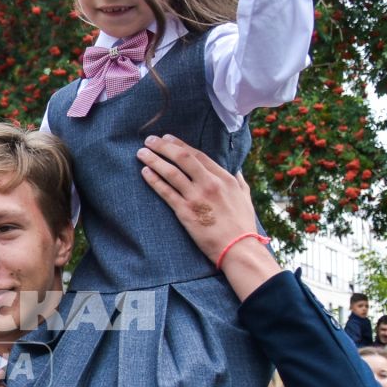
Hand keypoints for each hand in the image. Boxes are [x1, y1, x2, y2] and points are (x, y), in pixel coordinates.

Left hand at [135, 135, 271, 282]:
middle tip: (149, 140)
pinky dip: (154, 180)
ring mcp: (197, 197)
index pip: (198, 155)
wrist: (238, 247)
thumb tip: (237, 170)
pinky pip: (166, 192)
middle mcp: (210, 183)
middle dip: (163, 146)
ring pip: (171, 172)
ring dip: (154, 160)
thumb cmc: (242, 224)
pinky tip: (144, 172)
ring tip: (141, 153)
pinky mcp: (185, 212)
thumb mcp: (245, 197)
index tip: (167, 138)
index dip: (180, 145)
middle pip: (183, 158)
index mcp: (224, 178)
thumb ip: (239, 181)